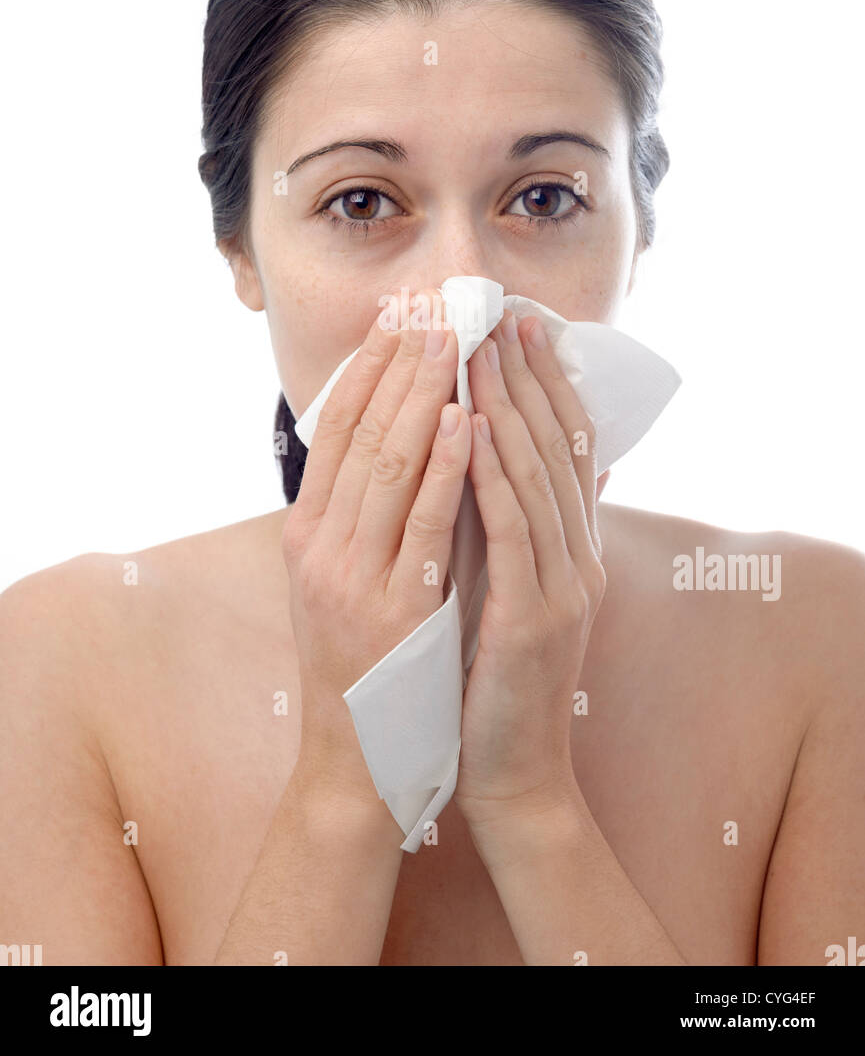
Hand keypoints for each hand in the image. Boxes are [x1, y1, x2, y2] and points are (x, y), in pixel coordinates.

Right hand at [282, 290, 471, 812]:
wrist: (358, 764)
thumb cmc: (362, 666)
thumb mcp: (344, 581)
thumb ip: (364, 516)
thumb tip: (397, 439)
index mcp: (305, 535)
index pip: (334, 431)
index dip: (367, 367)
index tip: (398, 314)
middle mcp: (319, 549)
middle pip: (360, 434)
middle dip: (399, 363)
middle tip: (430, 303)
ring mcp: (353, 580)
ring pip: (390, 466)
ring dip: (424, 395)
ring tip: (453, 339)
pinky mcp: (396, 612)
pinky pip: (426, 526)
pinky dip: (446, 467)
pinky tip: (468, 421)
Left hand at [452, 310, 609, 830]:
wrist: (512, 773)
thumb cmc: (495, 679)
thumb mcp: (511, 591)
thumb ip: (508, 532)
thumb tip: (479, 462)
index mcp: (573, 550)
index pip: (565, 449)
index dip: (546, 386)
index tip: (519, 330)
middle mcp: (579, 558)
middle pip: (556, 448)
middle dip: (527, 378)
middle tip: (502, 316)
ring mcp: (562, 588)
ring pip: (537, 478)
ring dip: (509, 409)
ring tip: (482, 351)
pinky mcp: (534, 618)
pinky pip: (513, 532)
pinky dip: (493, 475)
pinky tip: (471, 431)